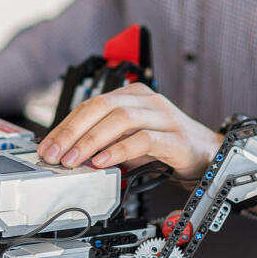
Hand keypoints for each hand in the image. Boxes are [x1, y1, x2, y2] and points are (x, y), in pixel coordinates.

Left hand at [36, 83, 223, 178]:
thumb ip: (103, 141)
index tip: (47, 147)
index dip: (65, 126)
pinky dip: (120, 150)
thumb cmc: (166, 144)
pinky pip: (144, 139)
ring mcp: (163, 117)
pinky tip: (104, 161)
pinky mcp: (176, 137)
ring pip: (120, 119)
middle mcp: (146, 101)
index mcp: (132, 95)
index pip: (90, 105)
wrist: (209, 153)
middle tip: (55, 154)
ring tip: (74, 160)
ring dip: (91, 141)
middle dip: (72, 131)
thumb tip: (68, 153)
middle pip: (101, 106)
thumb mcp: (128, 140)